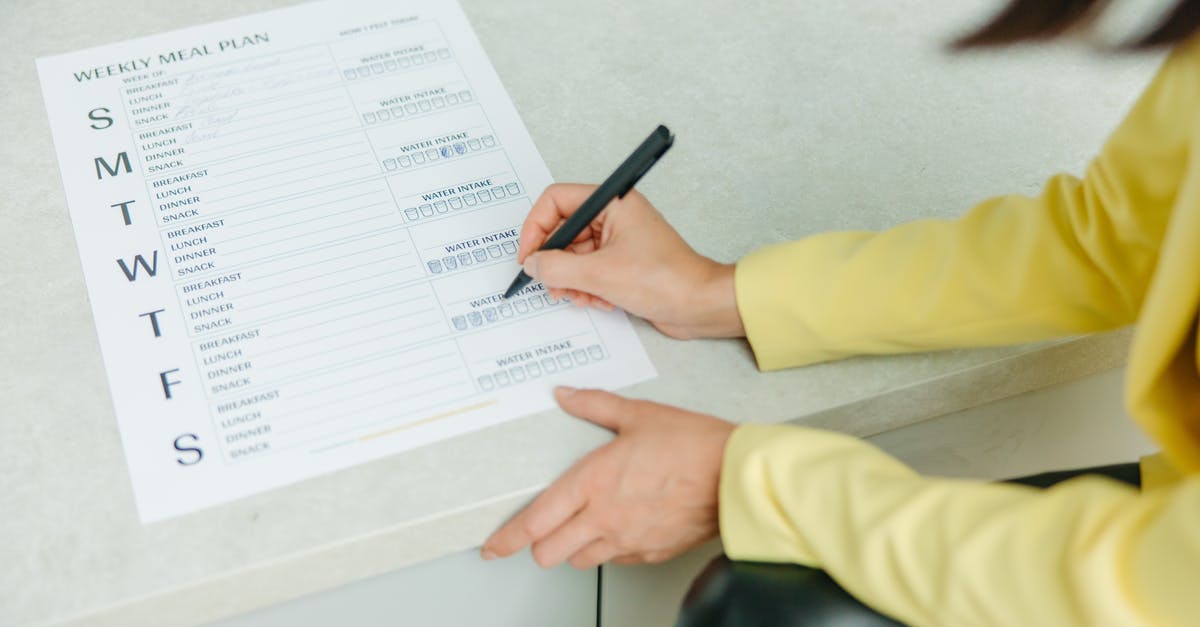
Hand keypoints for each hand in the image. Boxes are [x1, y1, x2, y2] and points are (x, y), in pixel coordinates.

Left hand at [481, 387, 734, 568]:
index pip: (535, 521)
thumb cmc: (694, 444)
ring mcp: (628, 540)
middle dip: (540, 545)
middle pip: (549, 552)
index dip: (507, 538)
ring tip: (583, 528)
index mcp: (593, 482)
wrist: (737, 475)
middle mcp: (604, 517)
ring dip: (574, 549)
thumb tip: (566, 394)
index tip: (493, 546)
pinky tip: (619, 530)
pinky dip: (609, 551)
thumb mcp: (639, 414)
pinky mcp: (651, 553)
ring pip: (580, 561)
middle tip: (541, 533)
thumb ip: (595, 404)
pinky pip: (616, 562)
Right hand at [517, 184, 744, 338]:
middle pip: (563, 231)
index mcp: (612, 203)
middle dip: (555, 263)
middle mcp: (614, 216)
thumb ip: (557, 268)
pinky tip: (600, 301)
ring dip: (571, 280)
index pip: (556, 200)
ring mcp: (619, 240)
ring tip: (582, 297)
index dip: (535, 228)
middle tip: (552, 285)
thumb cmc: (665, 280)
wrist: (700, 305)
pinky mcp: (623, 263)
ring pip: (574, 255)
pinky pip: (589, 271)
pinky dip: (587, 288)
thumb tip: (533, 265)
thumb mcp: (600, 274)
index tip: (529, 256)